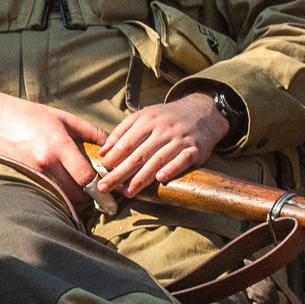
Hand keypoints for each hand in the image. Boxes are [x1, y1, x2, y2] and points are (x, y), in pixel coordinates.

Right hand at [0, 87, 102, 198]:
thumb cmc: (31, 116)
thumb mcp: (64, 118)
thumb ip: (92, 132)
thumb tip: (114, 143)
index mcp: (59, 146)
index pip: (86, 177)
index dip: (100, 185)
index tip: (108, 185)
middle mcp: (46, 164)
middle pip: (77, 194)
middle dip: (89, 194)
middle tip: (98, 188)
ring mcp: (34, 175)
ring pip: (63, 198)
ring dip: (75, 196)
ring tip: (81, 186)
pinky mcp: (26, 181)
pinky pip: (50, 194)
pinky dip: (60, 193)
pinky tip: (64, 184)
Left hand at [93, 94, 228, 199]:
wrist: (203, 111)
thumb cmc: (167, 118)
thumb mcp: (144, 117)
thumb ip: (122, 132)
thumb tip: (102, 152)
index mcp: (148, 120)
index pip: (126, 142)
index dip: (113, 158)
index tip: (101, 171)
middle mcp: (163, 129)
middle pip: (138, 155)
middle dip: (120, 173)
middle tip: (105, 187)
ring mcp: (180, 139)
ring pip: (157, 160)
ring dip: (141, 178)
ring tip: (127, 192)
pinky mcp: (195, 149)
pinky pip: (182, 160)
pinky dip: (171, 169)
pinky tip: (160, 179)